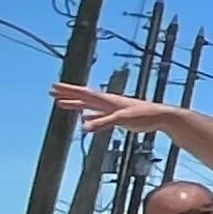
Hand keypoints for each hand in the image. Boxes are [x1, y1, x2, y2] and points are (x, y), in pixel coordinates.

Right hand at [54, 82, 170, 132]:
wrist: (160, 117)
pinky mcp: (118, 117)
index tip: (54, 86)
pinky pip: (98, 116)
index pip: (83, 93)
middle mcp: (107, 102)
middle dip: (67, 94)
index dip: (69, 90)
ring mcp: (112, 109)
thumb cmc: (143, 115)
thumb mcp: (121, 119)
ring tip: (61, 103)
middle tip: (52, 91)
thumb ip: (102, 123)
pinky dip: (89, 117)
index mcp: (107, 100)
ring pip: (89, 106)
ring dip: (75, 104)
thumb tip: (84, 128)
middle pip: (83, 97)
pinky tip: (85, 121)